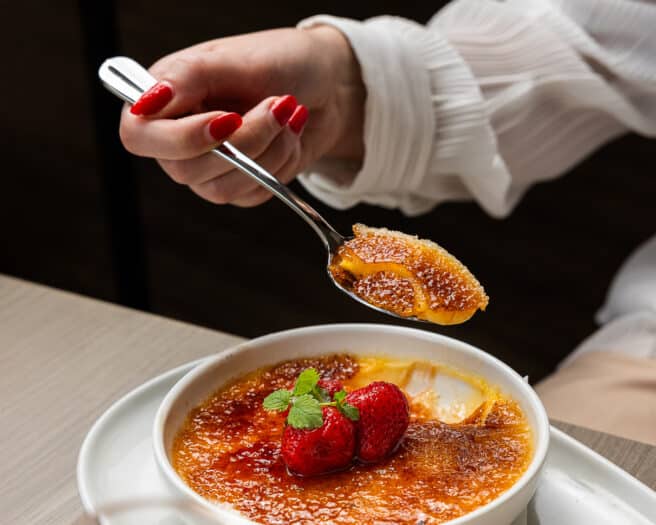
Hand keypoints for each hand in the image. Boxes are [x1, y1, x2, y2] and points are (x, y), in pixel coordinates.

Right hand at [119, 26, 364, 206]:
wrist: (327, 84)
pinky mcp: (240, 185)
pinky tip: (290, 135)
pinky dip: (280, 164)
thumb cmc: (279, 61)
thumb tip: (144, 102)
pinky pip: (252, 194)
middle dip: (245, 141)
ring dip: (268, 151)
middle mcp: (179, 137)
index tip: (227, 119)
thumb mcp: (233, 59)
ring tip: (289, 113)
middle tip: (277, 104)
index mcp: (164, 99)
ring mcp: (209, 166)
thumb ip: (186, 77)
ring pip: (222, 188)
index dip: (180, 138)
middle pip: (186, 170)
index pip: (138, 137)